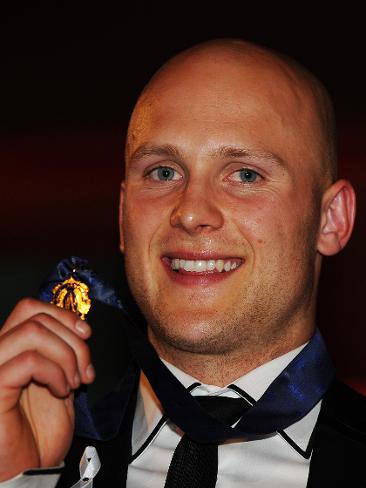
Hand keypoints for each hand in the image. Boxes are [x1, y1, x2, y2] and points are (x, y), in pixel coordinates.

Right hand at [0, 298, 94, 480]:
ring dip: (66, 356)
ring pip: (33, 331)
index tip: (86, 333)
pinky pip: (30, 360)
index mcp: (11, 351)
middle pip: (36, 317)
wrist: (28, 473)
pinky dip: (56, 372)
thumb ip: (62, 353)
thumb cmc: (40, 434)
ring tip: (74, 383)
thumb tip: (79, 326)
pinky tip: (63, 391)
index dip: (62, 314)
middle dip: (73, 340)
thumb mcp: (59, 382)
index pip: (29, 308)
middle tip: (85, 370)